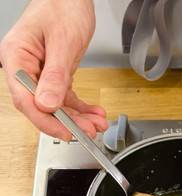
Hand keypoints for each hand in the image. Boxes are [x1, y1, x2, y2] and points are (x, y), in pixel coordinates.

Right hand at [0, 0, 107, 140]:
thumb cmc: (63, 6)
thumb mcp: (63, 42)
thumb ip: (55, 75)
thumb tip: (47, 104)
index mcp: (17, 57)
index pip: (25, 98)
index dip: (45, 120)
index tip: (65, 132)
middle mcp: (26, 67)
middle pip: (41, 105)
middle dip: (67, 122)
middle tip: (89, 131)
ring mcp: (40, 71)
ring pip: (56, 104)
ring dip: (78, 117)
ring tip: (97, 124)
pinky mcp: (55, 73)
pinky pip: (66, 96)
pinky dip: (81, 107)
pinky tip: (94, 113)